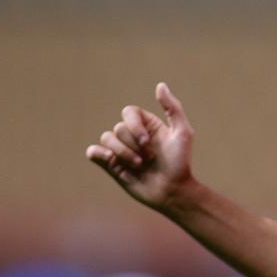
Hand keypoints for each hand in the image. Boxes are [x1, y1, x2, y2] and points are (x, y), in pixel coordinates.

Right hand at [86, 82, 194, 211]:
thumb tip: (160, 85)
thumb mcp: (183, 132)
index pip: (128, 112)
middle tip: (150, 159)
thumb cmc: (180, 162)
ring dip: (123, 153)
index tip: (147, 141)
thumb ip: (172, 108)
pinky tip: (111, 161)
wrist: (172, 191)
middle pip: (119, 128)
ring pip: (107, 138)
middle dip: (133, 145)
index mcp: (147, 124)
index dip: (134, 125)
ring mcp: (121, 149)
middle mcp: (132, 135)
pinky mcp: (111, 165)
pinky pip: (93, 152)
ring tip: (139, 166)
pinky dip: (99, 154)